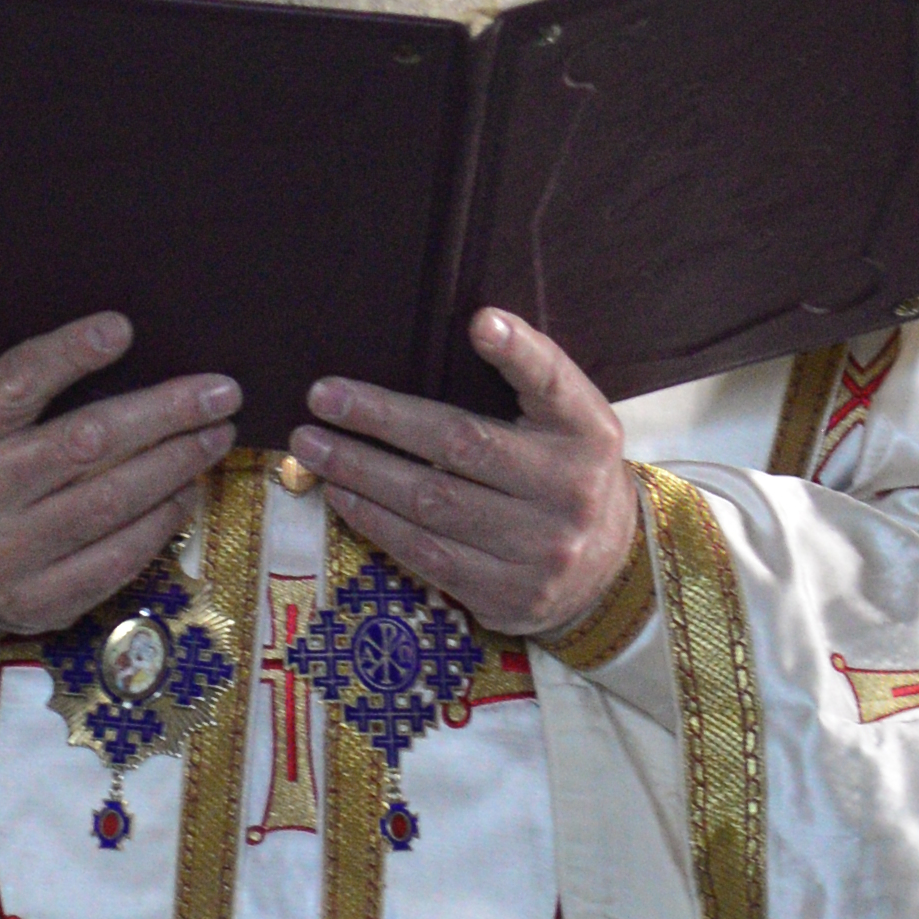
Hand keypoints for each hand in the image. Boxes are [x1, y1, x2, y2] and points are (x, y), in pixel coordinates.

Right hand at [0, 314, 239, 641]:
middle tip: (221, 395)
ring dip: (176, 465)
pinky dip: (160, 522)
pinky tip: (184, 494)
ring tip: (215, 438)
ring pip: (110, 501)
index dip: (70, 354)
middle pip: (85, 443)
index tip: (122, 330)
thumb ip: (25, 387)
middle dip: (165, 414)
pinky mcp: (39, 601)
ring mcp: (7, 555)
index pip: (17, 383)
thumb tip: (119, 342)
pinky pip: (116, 558)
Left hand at [293, 308, 636, 645]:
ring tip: (312, 445)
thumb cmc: (565, 474)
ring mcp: (541, 549)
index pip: (554, 384)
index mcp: (589, 432)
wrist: (606, 571)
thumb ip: (529, 379)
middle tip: (323, 397)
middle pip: (463, 445)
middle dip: (383, 419)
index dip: (520, 352)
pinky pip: (427, 553)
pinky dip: (376, 520)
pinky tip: (342, 494)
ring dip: (361, 471)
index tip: (480, 323)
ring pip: (433, 503)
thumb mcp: (568, 422)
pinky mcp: (509, 595)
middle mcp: (571, 490)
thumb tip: (472, 325)